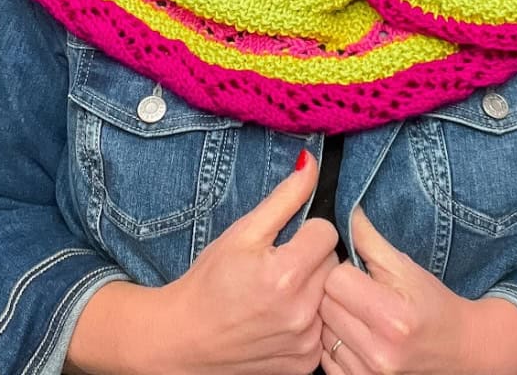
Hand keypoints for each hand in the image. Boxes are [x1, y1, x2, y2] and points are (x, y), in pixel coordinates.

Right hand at [152, 150, 338, 374]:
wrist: (183, 341)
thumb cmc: (210, 282)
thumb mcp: (243, 231)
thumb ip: (285, 197)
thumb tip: (311, 162)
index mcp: (285, 275)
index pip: (327, 231)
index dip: (306, 230)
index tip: (284, 241)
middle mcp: (301, 313)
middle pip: (333, 263)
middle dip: (311, 258)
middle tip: (279, 266)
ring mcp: (304, 343)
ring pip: (331, 295)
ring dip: (314, 288)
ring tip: (279, 292)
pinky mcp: (304, 364)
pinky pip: (324, 327)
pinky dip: (309, 319)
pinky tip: (280, 317)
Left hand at [318, 207, 516, 374]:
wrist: (459, 351)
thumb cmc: (432, 304)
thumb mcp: (406, 266)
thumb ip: (370, 239)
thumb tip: (346, 210)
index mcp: (391, 318)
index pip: (335, 281)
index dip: (343, 269)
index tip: (358, 272)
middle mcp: (378, 353)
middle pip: (324, 305)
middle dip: (335, 292)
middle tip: (357, 290)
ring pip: (320, 331)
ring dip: (332, 318)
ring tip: (356, 312)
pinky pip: (324, 359)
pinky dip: (334, 343)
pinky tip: (354, 335)